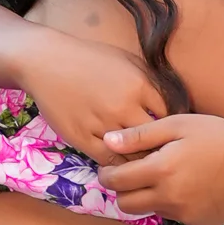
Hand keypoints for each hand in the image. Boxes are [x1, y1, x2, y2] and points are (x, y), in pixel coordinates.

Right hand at [19, 29, 167, 158]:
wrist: (47, 61)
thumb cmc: (90, 58)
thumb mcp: (128, 61)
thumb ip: (152, 83)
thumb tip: (177, 105)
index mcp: (140, 85)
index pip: (171, 116)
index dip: (173, 128)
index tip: (174, 136)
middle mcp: (124, 106)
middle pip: (154, 140)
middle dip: (162, 150)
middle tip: (166, 158)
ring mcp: (102, 123)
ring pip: (133, 154)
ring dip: (140, 161)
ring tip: (147, 166)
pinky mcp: (82, 137)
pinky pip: (109, 160)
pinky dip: (118, 164)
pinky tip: (122, 163)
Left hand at [100, 112, 223, 224]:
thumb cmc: (218, 135)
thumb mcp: (177, 125)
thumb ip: (139, 136)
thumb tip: (107, 141)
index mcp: (160, 170)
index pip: (115, 182)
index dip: (107, 174)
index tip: (111, 167)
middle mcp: (169, 198)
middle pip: (126, 204)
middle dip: (122, 190)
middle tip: (133, 174)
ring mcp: (184, 215)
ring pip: (150, 211)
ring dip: (149, 197)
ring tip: (168, 176)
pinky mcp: (199, 224)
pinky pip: (175, 216)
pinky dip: (174, 204)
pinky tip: (191, 186)